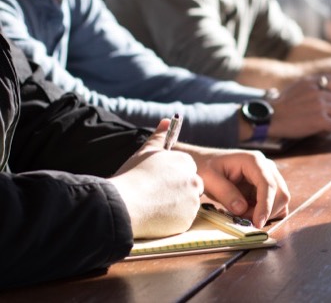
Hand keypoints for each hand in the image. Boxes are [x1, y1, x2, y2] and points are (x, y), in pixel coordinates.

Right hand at [109, 119, 203, 238]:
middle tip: (157, 194)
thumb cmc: (133, 175)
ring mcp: (192, 202)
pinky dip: (173, 219)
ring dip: (176, 205)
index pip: (187, 169)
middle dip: (178, 190)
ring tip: (154, 205)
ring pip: (188, 203)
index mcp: (185, 162)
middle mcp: (194, 180)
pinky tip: (156, 216)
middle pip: (191, 186)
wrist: (124, 204)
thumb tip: (167, 120)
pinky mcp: (187, 221)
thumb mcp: (146, 151)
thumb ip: (159, 136)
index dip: (173, 175)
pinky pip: (183, 220)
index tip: (159, 181)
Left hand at [175, 144, 289, 227]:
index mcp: (253, 160)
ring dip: (265, 213)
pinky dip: (265, 213)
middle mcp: (265, 166)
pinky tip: (247, 212)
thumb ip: (225, 193)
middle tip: (243, 219)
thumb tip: (242, 209)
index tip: (257, 223)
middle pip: (280, 193)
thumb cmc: (205, 167)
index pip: (268, 184)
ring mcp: (268, 176)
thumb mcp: (209, 179)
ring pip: (280, 200)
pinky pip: (275, 204)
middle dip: (265, 211)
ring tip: (242, 213)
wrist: (204, 163)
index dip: (265, 205)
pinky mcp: (266, 186)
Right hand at [269, 75, 330, 137]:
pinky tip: (318, 130)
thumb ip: (310, 87)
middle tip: (323, 116)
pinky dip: (328, 130)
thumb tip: (327, 92)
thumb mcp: (294, 88)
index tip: (326, 99)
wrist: (270, 118)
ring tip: (320, 124)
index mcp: (310, 82)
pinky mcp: (320, 119)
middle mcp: (317, 91)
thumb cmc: (281, 107)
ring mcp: (320, 105)